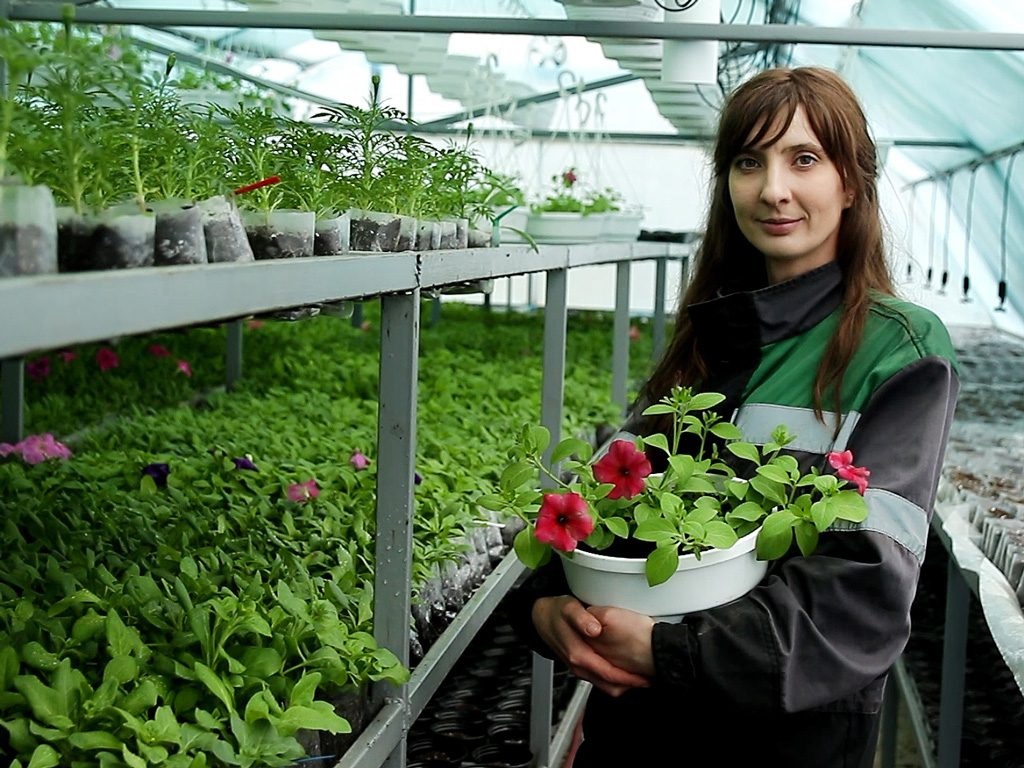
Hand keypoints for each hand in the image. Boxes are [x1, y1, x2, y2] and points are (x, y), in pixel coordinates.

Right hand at [532, 595, 650, 696]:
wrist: (541, 617)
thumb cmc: (556, 612)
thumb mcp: (568, 608)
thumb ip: (581, 618)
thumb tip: (594, 629)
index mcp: (578, 654)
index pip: (607, 673)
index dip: (627, 678)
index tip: (645, 677)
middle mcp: (578, 666)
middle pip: (608, 684)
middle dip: (630, 684)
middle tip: (650, 679)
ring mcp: (579, 668)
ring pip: (604, 684)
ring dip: (622, 683)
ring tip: (641, 677)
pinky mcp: (580, 667)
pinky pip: (599, 679)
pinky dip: (613, 679)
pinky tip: (624, 671)